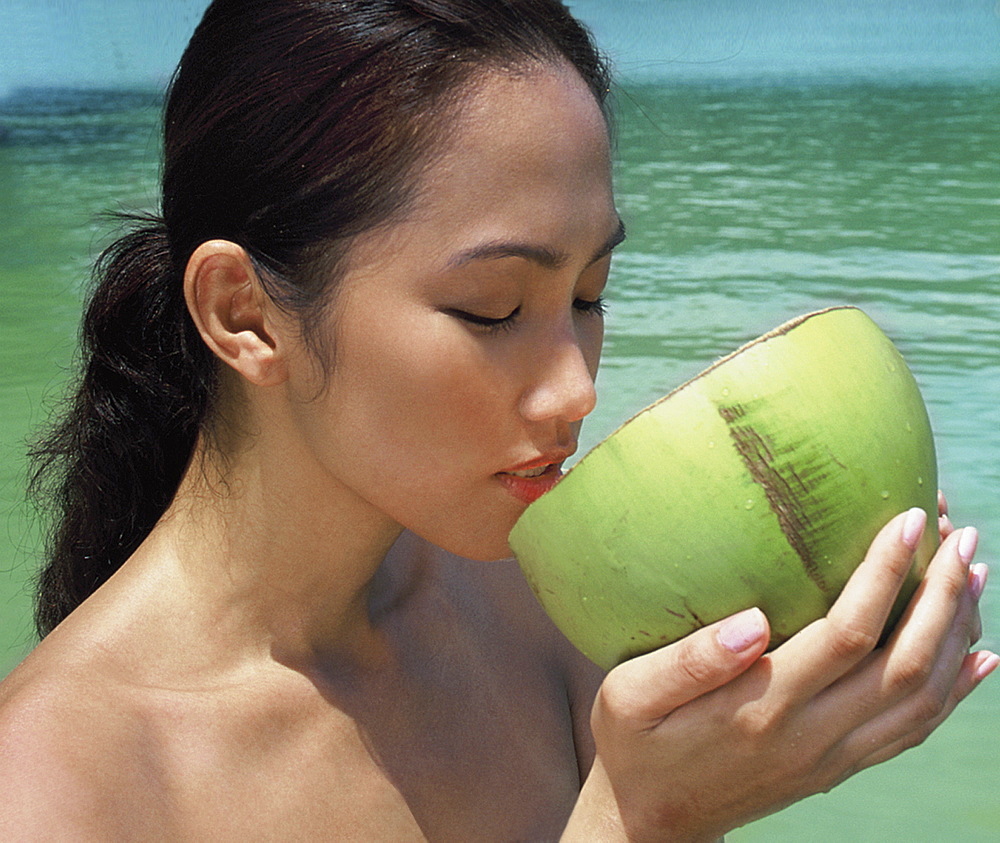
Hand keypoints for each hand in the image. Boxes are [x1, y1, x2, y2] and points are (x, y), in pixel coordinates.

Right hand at [565, 508, 995, 842]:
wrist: (651, 822)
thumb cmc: (634, 745)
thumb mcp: (630, 695)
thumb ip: (690, 660)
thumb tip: (755, 618)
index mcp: (762, 709)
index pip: (848, 635)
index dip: (885, 575)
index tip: (908, 520)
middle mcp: (811, 738)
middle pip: (906, 666)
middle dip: (943, 595)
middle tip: (960, 534)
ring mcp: (832, 759)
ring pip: (924, 699)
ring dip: (958, 634)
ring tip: (973, 573)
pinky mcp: (838, 769)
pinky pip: (915, 731)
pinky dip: (957, 692)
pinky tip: (979, 657)